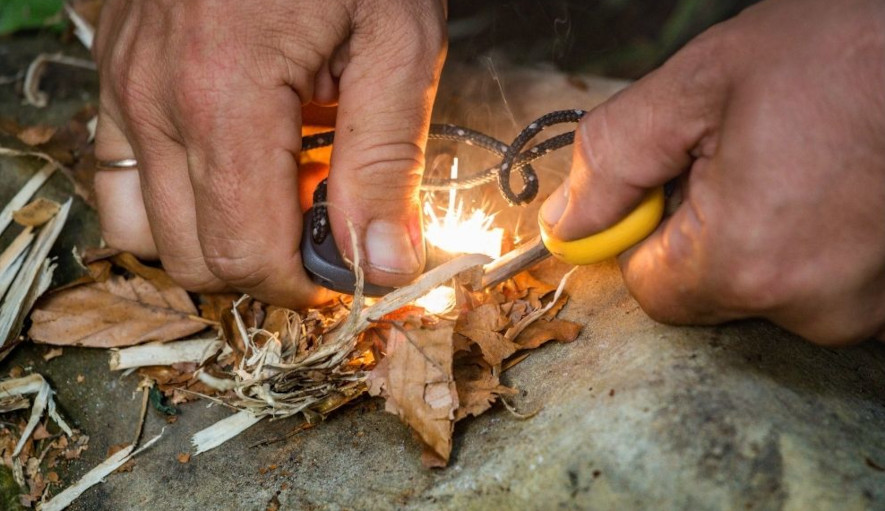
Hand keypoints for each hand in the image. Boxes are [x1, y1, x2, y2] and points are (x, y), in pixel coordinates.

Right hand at [92, 0, 446, 305]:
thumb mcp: (398, 43)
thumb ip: (387, 163)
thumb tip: (383, 264)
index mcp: (226, 98)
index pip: (245, 254)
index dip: (304, 285)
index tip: (351, 269)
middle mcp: (155, 100)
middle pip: (195, 258)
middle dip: (267, 268)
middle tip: (326, 227)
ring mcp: (125, 87)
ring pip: (149, 230)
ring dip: (219, 236)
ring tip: (281, 193)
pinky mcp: (120, 75)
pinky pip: (123, 178)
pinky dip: (178, 198)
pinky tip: (235, 162)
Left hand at [541, 0, 884, 345]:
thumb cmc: (845, 51)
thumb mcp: (700, 84)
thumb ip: (615, 160)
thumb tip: (566, 224)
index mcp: (747, 261)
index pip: (649, 287)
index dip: (647, 232)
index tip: (673, 180)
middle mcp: (812, 306)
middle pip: (710, 290)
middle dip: (709, 227)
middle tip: (753, 154)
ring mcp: (866, 310)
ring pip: (769, 285)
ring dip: (768, 232)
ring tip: (809, 161)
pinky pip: (821, 282)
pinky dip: (817, 241)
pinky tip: (839, 186)